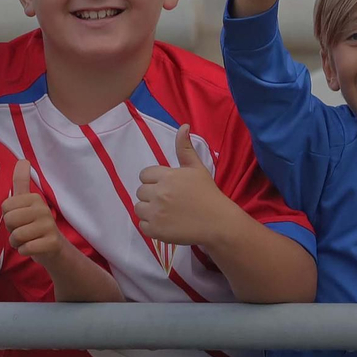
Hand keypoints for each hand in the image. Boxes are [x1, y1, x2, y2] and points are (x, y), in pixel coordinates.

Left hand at [2, 160, 65, 260]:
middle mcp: (43, 209)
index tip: (21, 220)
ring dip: (17, 243)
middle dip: (12, 230)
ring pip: (16, 236)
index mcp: (34, 198)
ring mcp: (49, 226)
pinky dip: (24, 251)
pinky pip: (25, 248)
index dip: (8, 217)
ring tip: (28, 240)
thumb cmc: (35, 226)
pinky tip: (33, 248)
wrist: (54, 249)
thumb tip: (23, 159)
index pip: (5, 207)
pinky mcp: (51, 243)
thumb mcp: (27, 203)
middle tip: (24, 231)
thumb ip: (22, 182)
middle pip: (9, 220)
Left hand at [136, 125, 228, 245]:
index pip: (144, 175)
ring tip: (166, 213)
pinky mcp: (156, 230)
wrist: (218, 222)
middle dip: (151, 196)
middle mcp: (159, 193)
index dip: (153, 181)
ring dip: (148, 211)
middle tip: (169, 202)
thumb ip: (185, 148)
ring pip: (138, 209)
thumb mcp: (196, 168)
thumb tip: (183, 126)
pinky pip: (142, 226)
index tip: (166, 188)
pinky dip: (151, 227)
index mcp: (167, 176)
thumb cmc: (207, 194)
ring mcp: (156, 212)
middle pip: (140, 192)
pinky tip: (166, 224)